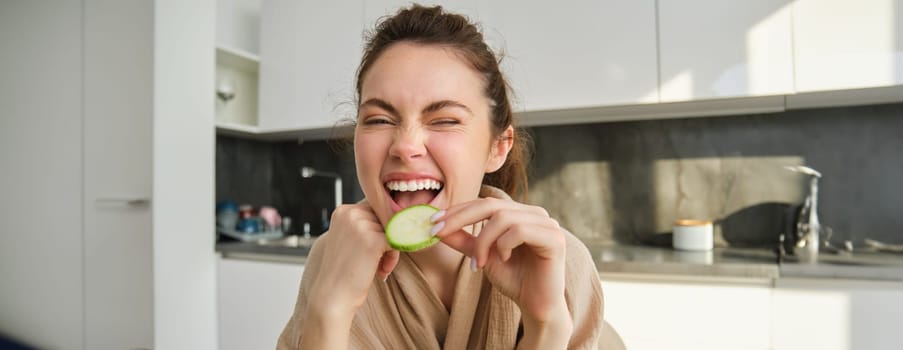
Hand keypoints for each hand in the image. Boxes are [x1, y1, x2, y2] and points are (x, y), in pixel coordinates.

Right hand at [306, 202, 399, 318]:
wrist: (332, 297)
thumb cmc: (343, 271)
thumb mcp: (349, 239)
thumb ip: (365, 225)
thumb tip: (396, 215)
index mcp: (343, 211)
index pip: (374, 210)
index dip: (378, 230)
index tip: (372, 250)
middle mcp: (350, 213)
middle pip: (385, 218)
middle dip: (386, 239)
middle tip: (378, 262)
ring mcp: (362, 226)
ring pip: (393, 229)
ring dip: (390, 250)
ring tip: (379, 267)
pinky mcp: (374, 240)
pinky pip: (397, 241)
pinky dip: (393, 257)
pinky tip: (382, 271)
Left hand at [431, 198, 568, 323]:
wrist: (536, 306)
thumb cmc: (513, 279)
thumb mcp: (482, 256)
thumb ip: (464, 240)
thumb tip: (436, 226)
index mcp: (519, 213)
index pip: (484, 203)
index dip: (457, 210)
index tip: (432, 222)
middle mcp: (535, 213)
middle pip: (491, 204)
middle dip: (460, 218)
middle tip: (439, 232)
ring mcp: (547, 223)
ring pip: (503, 218)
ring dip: (484, 241)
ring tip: (480, 263)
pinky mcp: (555, 238)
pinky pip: (520, 230)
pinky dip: (504, 245)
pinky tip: (505, 260)